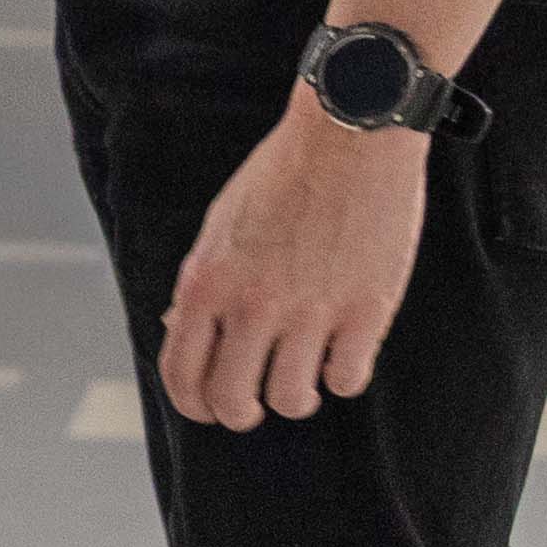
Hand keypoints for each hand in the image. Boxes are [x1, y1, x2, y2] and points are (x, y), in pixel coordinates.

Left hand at [155, 106, 425, 429]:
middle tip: (255, 406)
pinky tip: (343, 355)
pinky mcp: (367, 309)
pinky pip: (347, 380)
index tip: (210, 408)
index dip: (194, 405)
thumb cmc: (281, 176)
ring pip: (292, 399)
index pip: (182, 375)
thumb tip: (180, 329)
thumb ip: (203, 283)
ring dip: (295, 398)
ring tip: (303, 379)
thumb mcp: (220, 226)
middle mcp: (253, 303)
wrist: (350, 133)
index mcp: (206, 282)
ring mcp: (311, 309)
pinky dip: (343, 376)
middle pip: (233, 401)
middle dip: (240, 413)